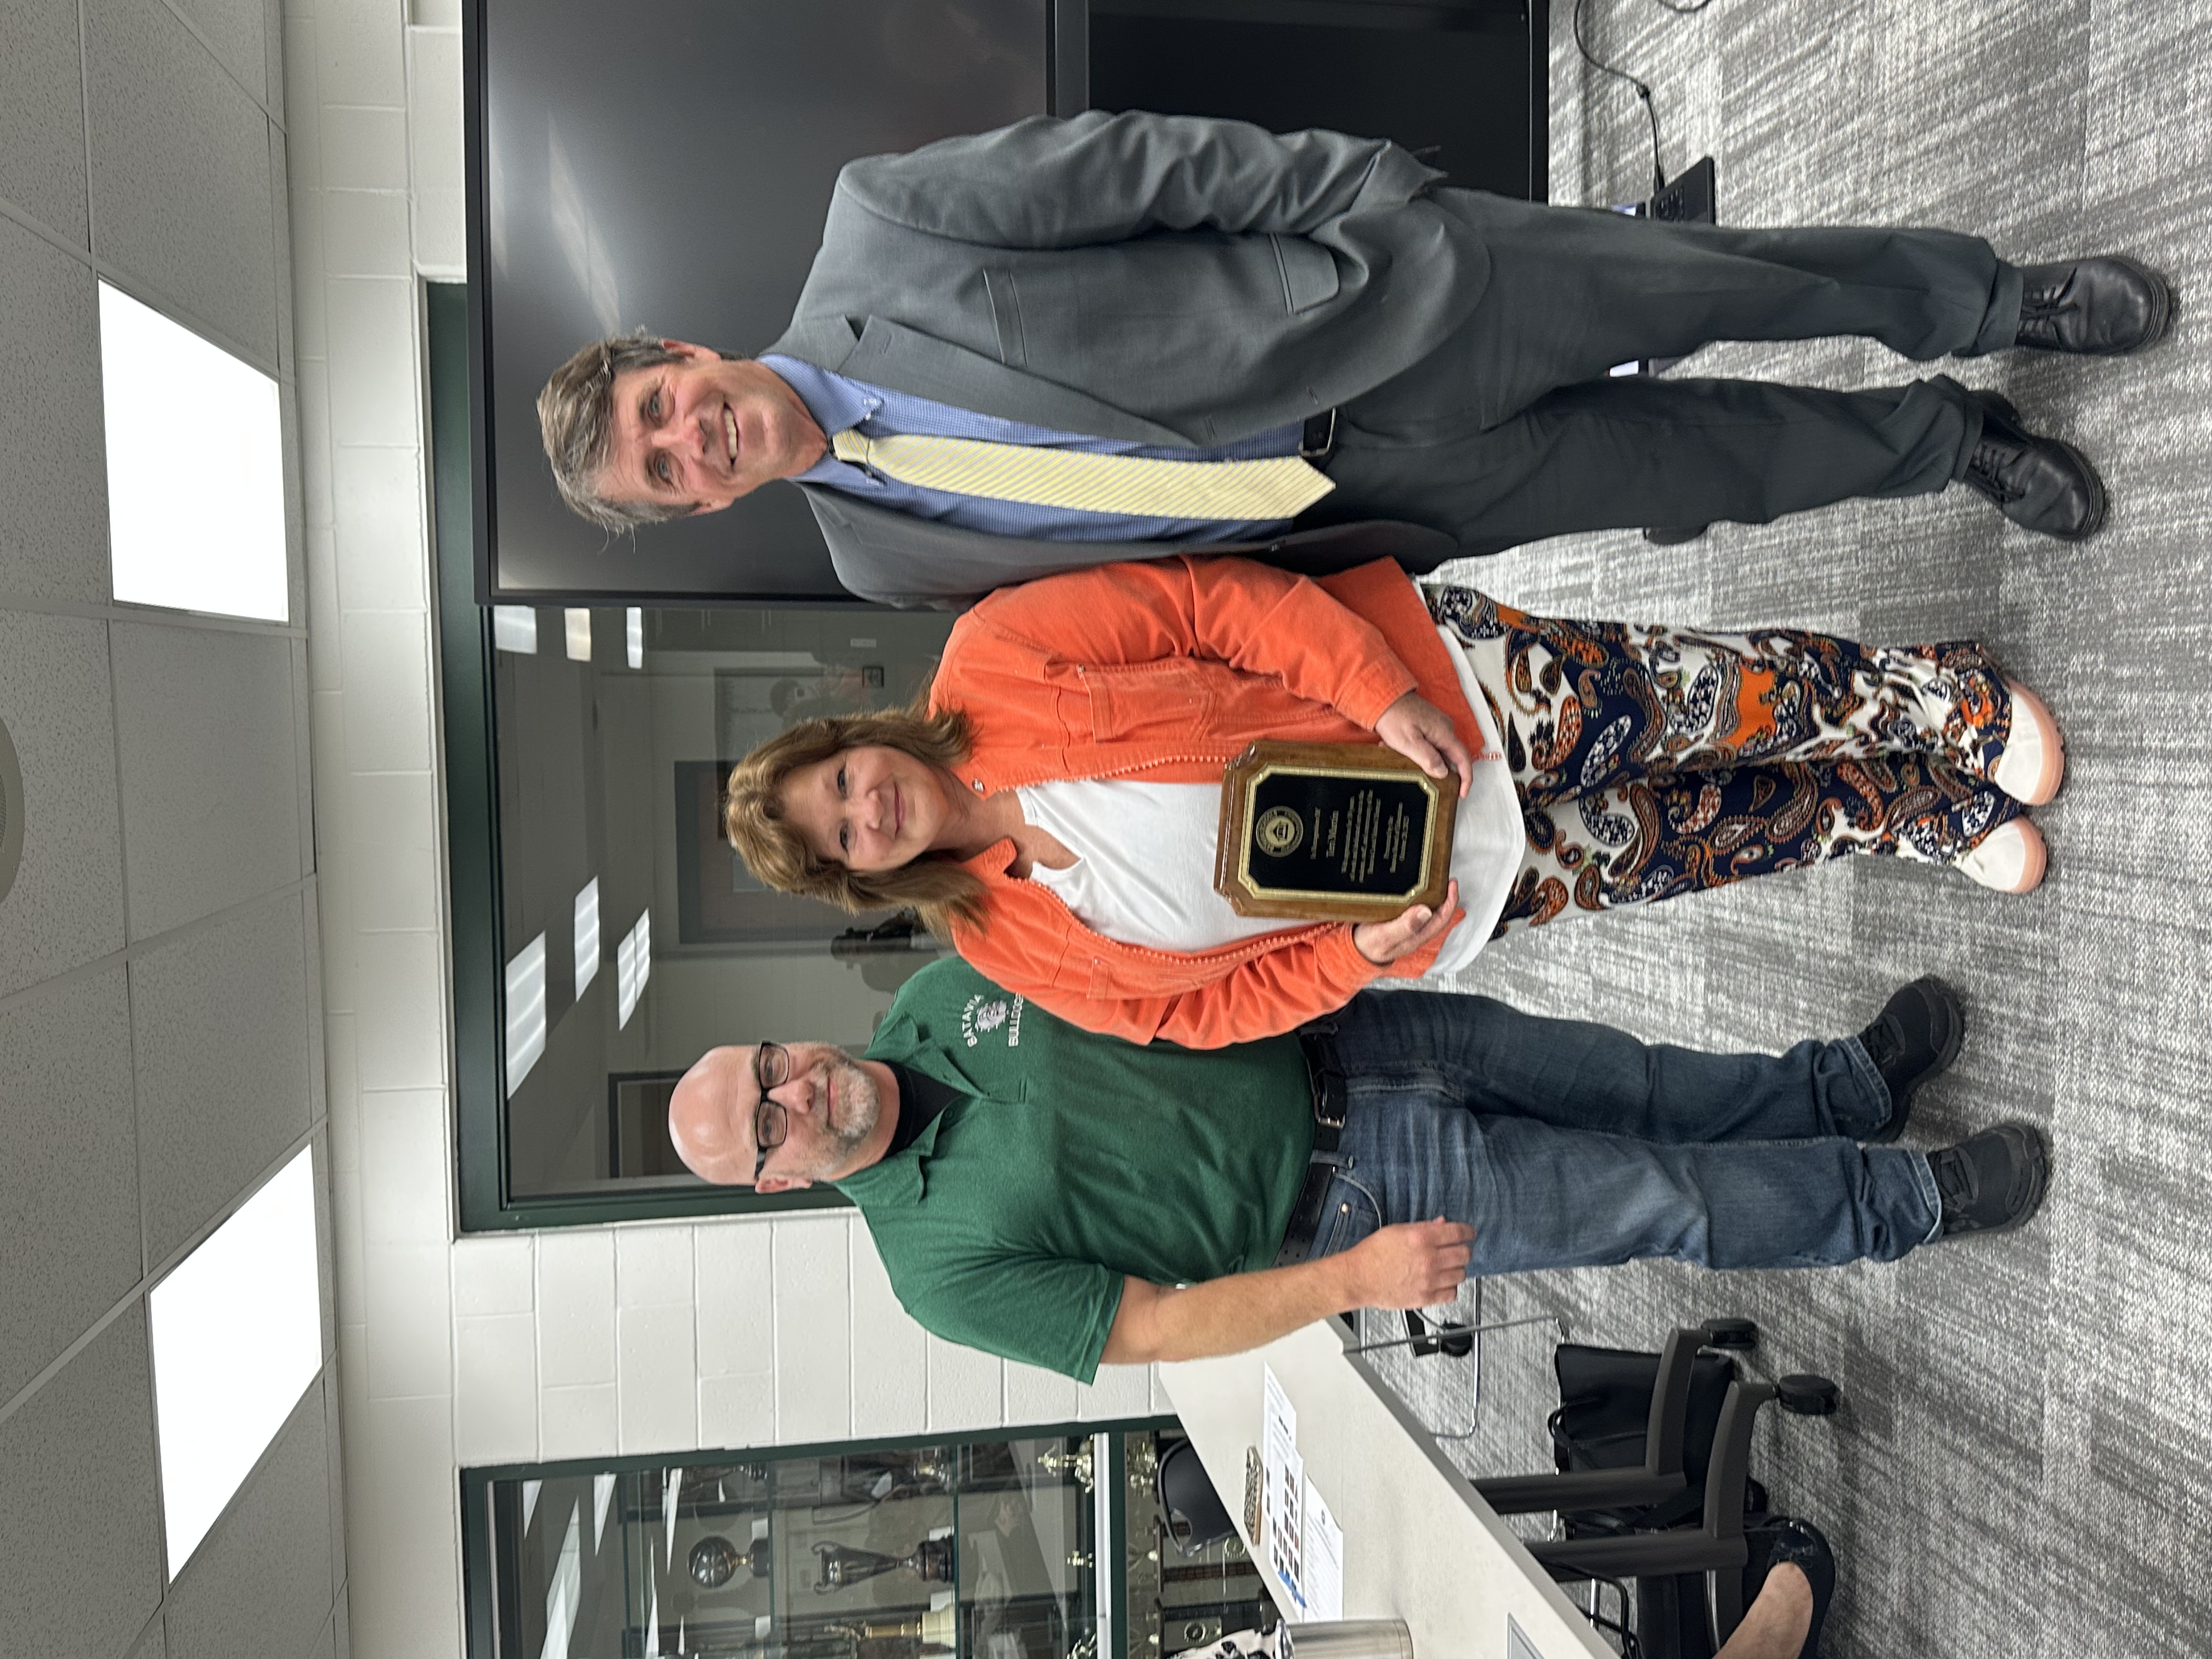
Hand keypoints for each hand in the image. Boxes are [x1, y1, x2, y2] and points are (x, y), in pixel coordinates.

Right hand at [1345, 1219, 1473, 1308]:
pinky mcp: (1425, 1298)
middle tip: (1459, 1250)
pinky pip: (1451, 1294)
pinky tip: (1443, 1282)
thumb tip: (1441, 1224)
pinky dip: (1450, 1287)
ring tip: (1448, 1267)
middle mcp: (1429, 1259)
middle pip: (1464, 1254)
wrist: (1359, 1278)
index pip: (1457, 1232)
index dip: (1468, 1232)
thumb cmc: (1373, 1254)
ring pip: (1461, 1274)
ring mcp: (1429, 1280)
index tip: (1469, 1233)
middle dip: (1464, 1250)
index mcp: (1421, 1238)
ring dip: (1457, 1269)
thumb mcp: (1397, 1230)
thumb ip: (1423, 1227)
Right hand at [1351, 879, 1462, 964]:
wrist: (1353, 950)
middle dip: (1443, 893)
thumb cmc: (1368, 946)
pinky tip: (1412, 886)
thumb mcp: (1385, 936)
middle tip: (1442, 875)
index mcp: (1417, 936)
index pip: (1442, 918)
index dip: (1450, 901)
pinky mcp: (1398, 919)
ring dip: (1431, 893)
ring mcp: (1407, 925)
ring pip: (1426, 908)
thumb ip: (1405, 926)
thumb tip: (1426, 912)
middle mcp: (1416, 930)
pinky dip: (1416, 895)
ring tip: (1431, 877)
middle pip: (1438, 911)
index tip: (1451, 883)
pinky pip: (1412, 906)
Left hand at [1374, 692, 1473, 797]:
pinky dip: (1414, 750)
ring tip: (1400, 757)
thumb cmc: (1393, 717)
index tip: (1461, 793)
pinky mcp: (1426, 724)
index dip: (1466, 778)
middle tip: (1422, 779)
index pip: (1464, 759)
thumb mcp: (1409, 742)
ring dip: (1421, 759)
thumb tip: (1443, 773)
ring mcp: (1436, 726)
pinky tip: (1396, 748)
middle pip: (1450, 757)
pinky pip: (1427, 743)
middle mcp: (1444, 728)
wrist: (1382, 695)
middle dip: (1436, 770)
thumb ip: (1428, 759)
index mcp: (1444, 733)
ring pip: (1436, 751)